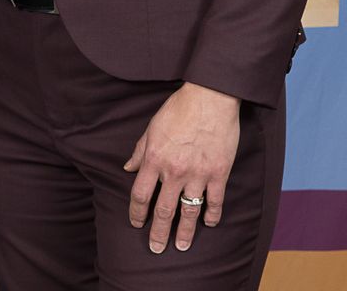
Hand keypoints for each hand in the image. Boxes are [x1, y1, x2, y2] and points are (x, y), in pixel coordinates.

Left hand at [124, 82, 240, 253]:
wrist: (210, 99)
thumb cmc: (178, 110)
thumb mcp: (151, 128)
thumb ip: (140, 151)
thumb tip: (128, 167)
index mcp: (155, 159)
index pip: (140, 194)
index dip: (136, 212)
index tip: (135, 223)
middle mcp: (174, 171)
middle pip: (163, 209)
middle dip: (158, 232)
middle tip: (156, 248)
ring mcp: (198, 174)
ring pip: (189, 210)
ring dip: (185, 231)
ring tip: (181, 245)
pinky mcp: (219, 173)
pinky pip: (215, 200)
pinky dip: (212, 214)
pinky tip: (209, 223)